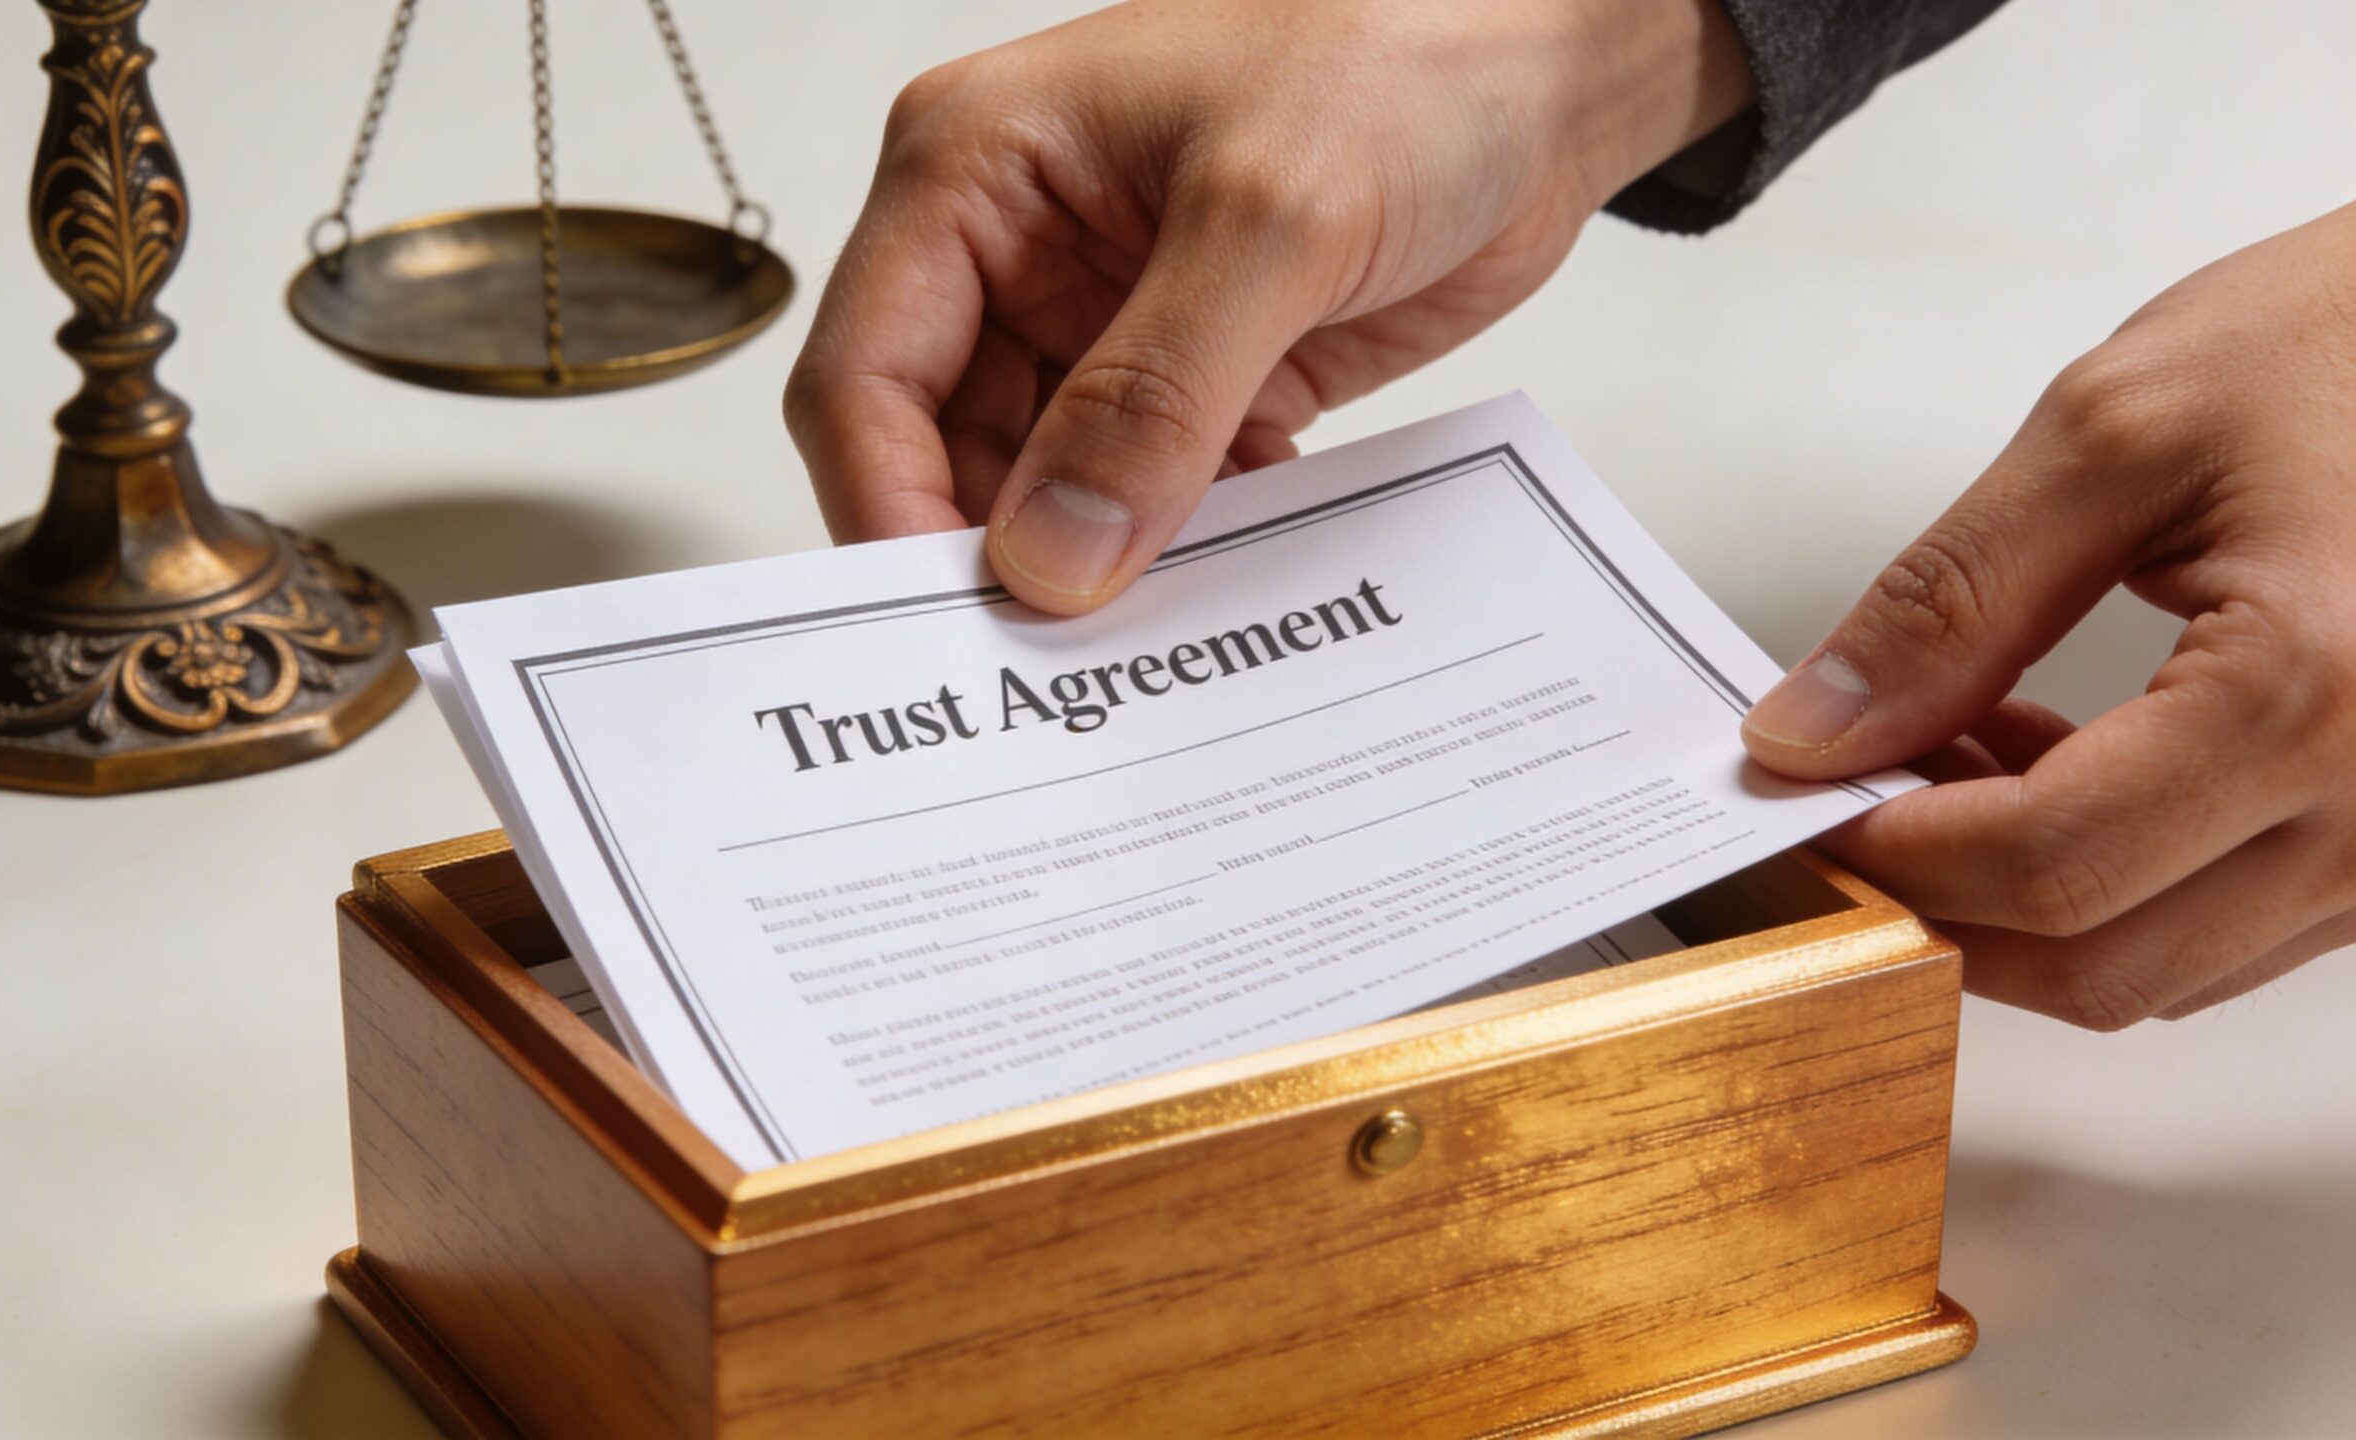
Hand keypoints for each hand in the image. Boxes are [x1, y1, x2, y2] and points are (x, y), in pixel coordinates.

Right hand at [786, 0, 1749, 612]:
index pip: (867, 373)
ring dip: (1088, 567)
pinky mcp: (1186, 377)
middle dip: (991, 557)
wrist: (1547, 67)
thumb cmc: (1407, 50)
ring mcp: (1099, 319)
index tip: (949, 625)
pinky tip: (1217, 592)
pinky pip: (1143, 499)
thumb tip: (1056, 550)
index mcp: (974, 169)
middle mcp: (1013, 250)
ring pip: (1041, 492)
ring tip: (1138, 647)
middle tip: (1046, 672)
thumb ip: (1155, 394)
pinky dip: (1174, 552)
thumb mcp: (1272, 218)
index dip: (890, 508)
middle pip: (937, 451)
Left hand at [1743, 200, 2355, 1026]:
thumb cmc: (2341, 343)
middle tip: (1847, 777)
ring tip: (1947, 740)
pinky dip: (2108, 879)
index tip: (1795, 793)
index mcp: (2314, 694)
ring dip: (2019, 893)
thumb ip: (1949, 605)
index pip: (2043, 864)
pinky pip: (2222, 930)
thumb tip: (1811, 735)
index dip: (1889, 850)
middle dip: (1942, 893)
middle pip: (2097, 961)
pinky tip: (2051, 758)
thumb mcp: (2112, 435)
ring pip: (2155, 969)